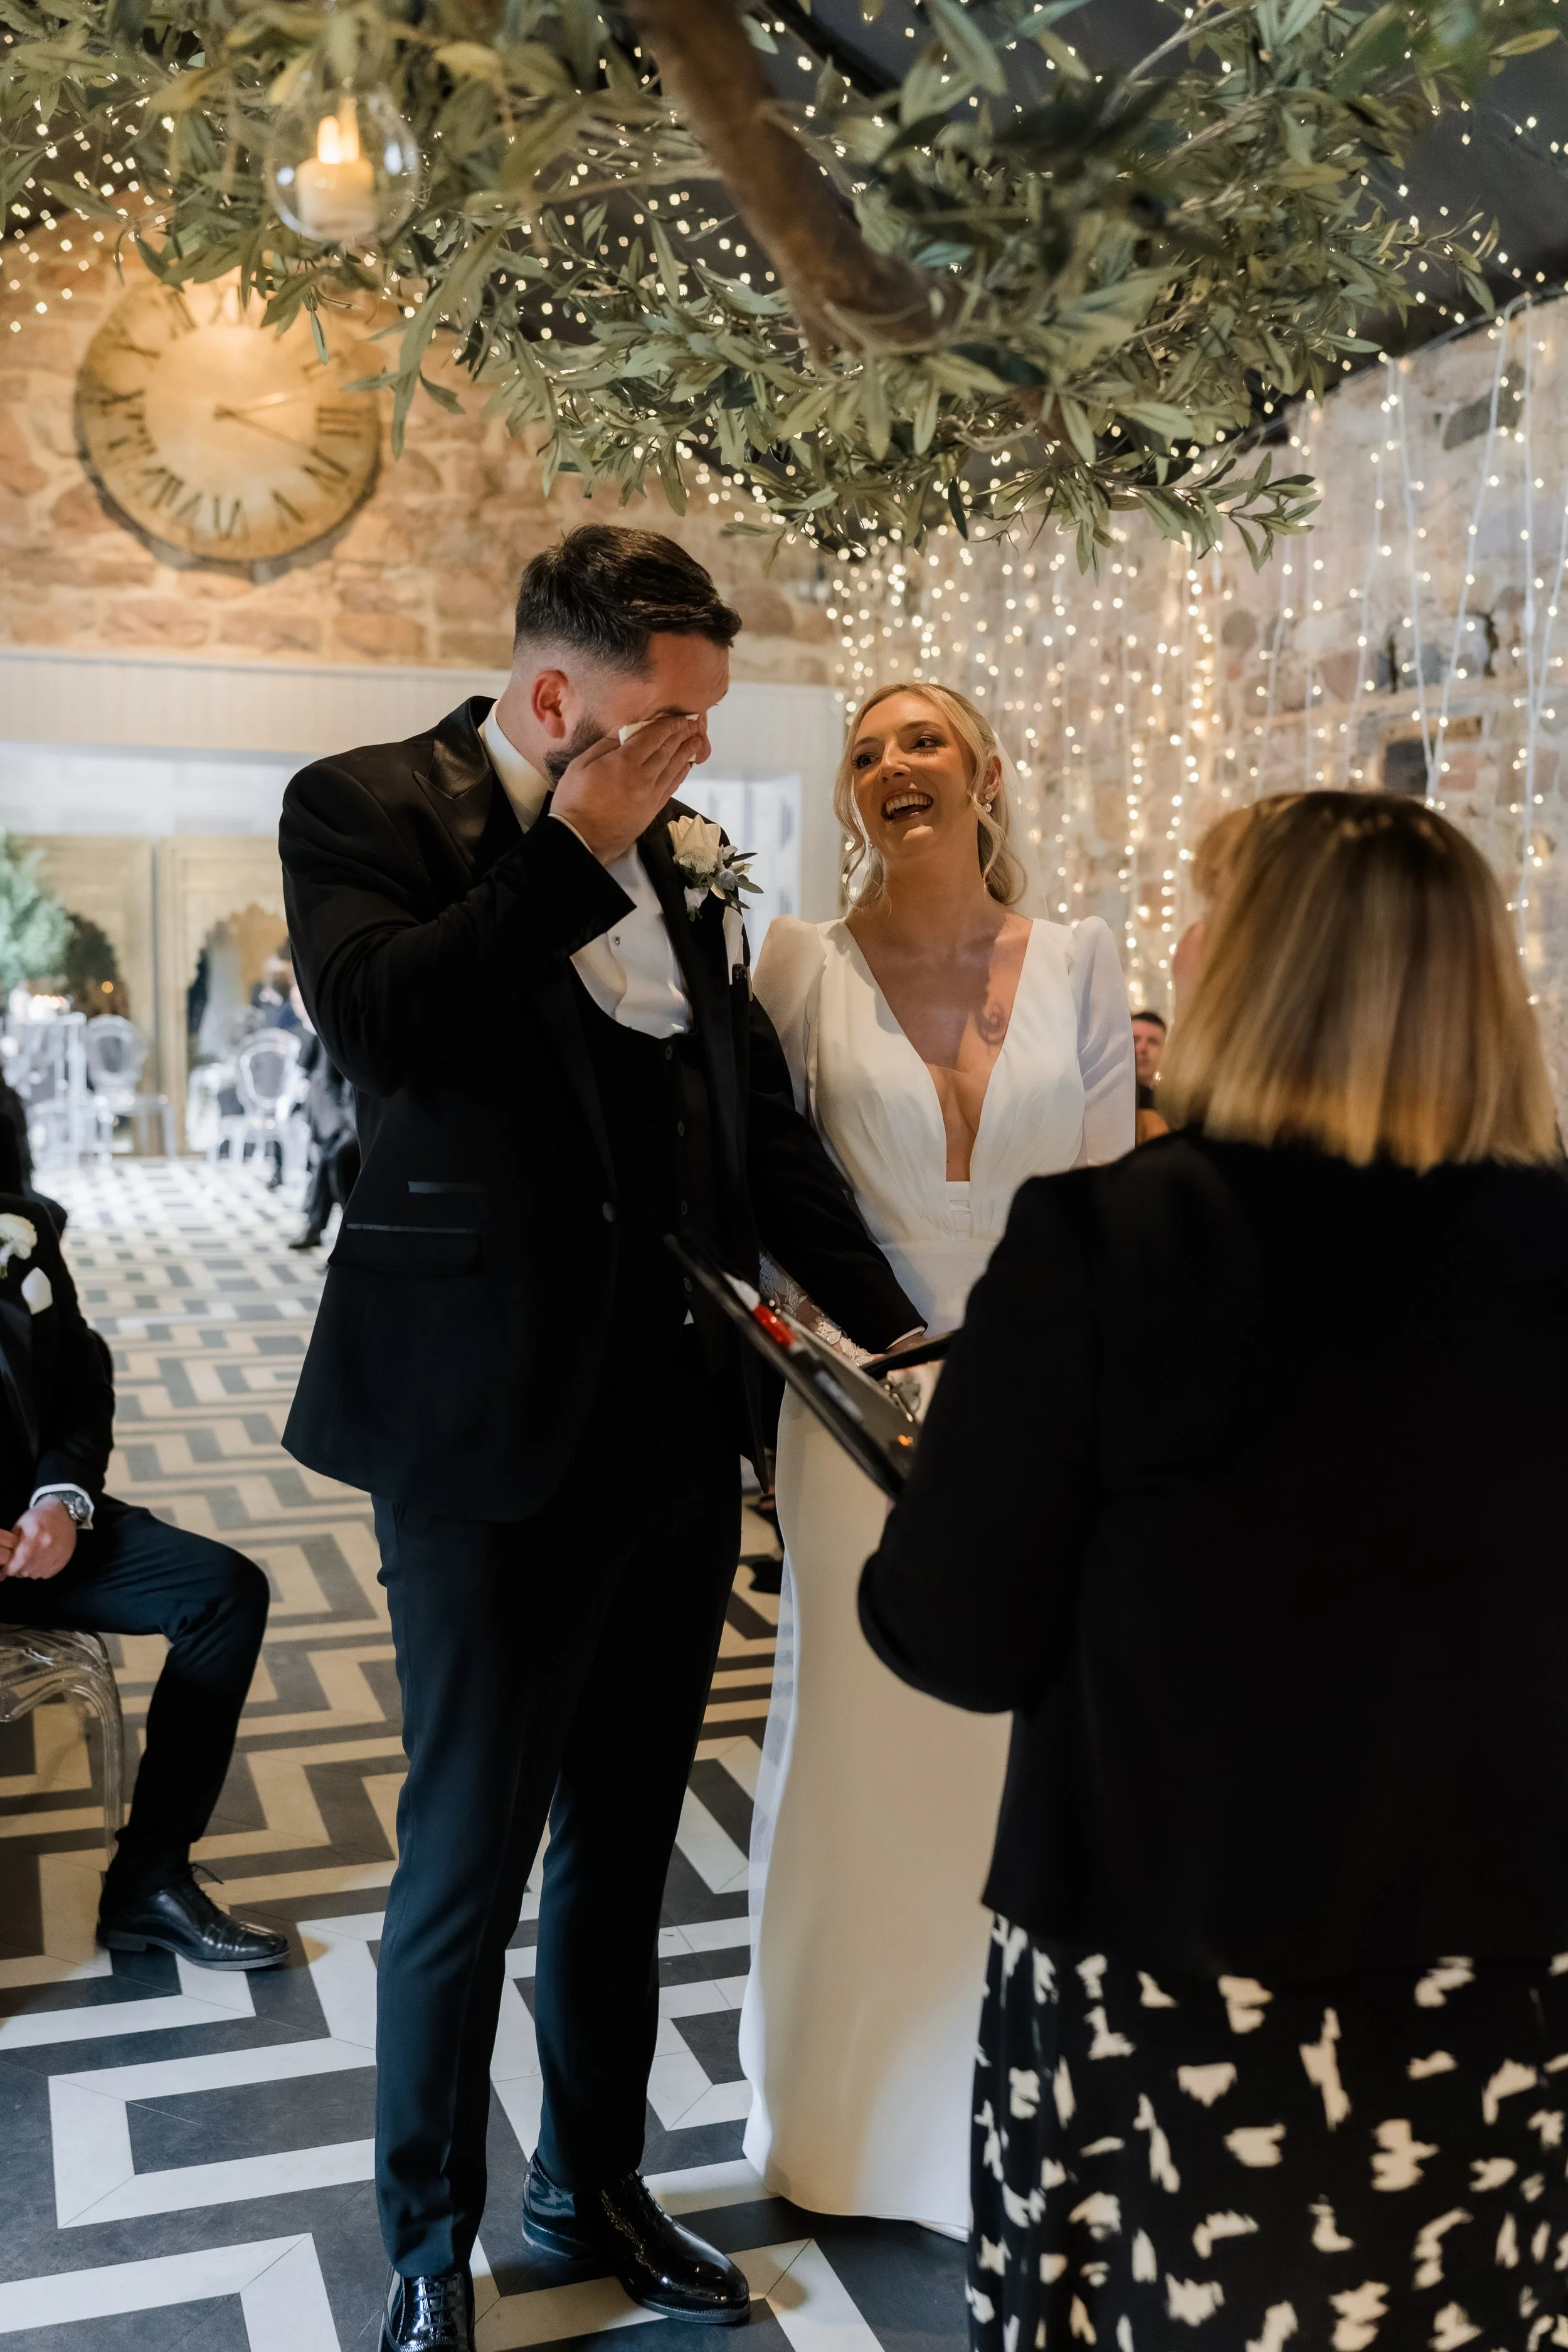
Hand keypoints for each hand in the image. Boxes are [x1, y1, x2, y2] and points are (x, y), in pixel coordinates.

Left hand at [3, 1499, 77, 1579]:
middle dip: (19, 1570)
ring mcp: (58, 1553)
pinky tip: (41, 1562)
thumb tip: (6, 1562)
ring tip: (30, 1562)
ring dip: (31, 1571)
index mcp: (34, 1534)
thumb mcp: (21, 1525)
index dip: (10, 1568)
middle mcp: (47, 1545)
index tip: (8, 1568)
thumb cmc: (39, 1517)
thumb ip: (12, 1544)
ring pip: (37, 1574)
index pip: (19, 1560)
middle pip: (27, 1570)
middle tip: (19, 1564)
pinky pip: (48, 1574)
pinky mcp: (65, 1558)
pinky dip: (42, 1571)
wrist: (63, 1512)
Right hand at [550, 715, 707, 865]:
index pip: (653, 737)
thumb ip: (605, 745)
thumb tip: (624, 731)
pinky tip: (686, 765)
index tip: (678, 717)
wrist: (580, 840)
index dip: (668, 725)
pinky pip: (671, 787)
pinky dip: (681, 774)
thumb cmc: (574, 800)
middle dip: (681, 735)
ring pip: (673, 768)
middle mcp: (643, 778)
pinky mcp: (653, 810)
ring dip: (686, 753)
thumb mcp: (580, 765)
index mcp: (624, 762)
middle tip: (693, 725)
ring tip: (697, 741)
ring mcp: (650, 795)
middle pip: (667, 751)